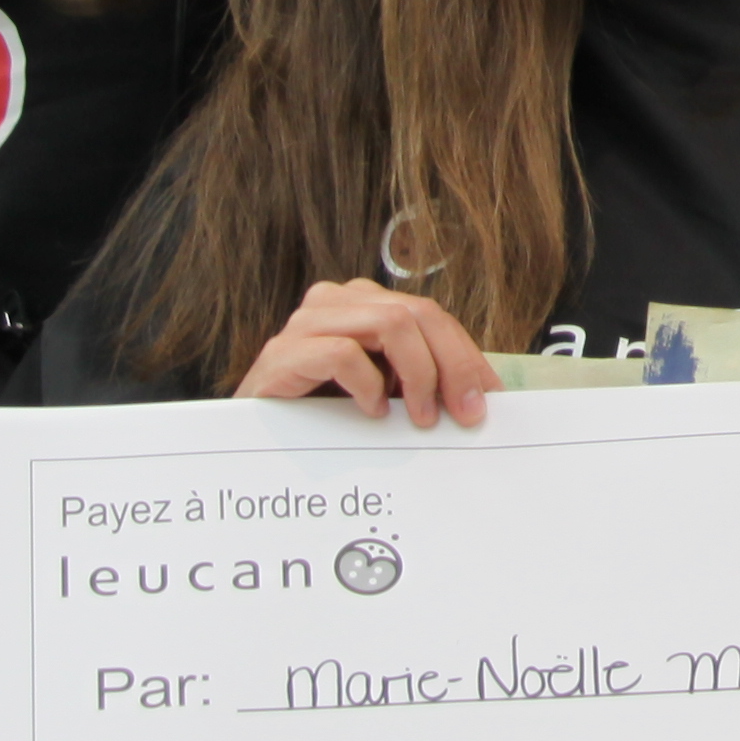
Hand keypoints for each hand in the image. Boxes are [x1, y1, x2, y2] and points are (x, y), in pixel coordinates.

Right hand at [237, 277, 496, 427]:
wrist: (250, 438)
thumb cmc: (319, 414)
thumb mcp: (383, 394)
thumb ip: (421, 385)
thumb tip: (480, 399)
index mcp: (364, 304)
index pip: (431, 316)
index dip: (466, 355)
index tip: (489, 399)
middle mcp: (337, 302)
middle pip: (418, 313)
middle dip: (452, 365)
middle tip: (464, 414)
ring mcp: (308, 324)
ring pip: (389, 323)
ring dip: (419, 374)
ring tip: (421, 417)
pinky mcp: (282, 354)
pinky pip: (342, 353)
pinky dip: (368, 384)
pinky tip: (372, 412)